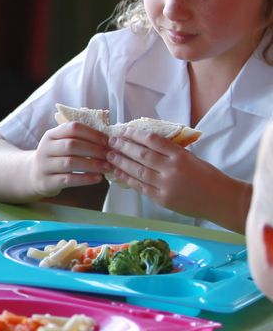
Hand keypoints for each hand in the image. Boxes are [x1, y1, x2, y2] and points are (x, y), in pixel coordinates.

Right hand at [28, 122, 110, 196]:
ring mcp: (44, 165)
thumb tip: (109, 139)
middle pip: (71, 145)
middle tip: (109, 155)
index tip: (107, 141)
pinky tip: (98, 178)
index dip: (92, 133)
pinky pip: (68, 180)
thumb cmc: (56, 157)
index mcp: (51, 135)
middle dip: (94, 149)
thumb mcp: (60, 143)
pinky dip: (85, 179)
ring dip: (92, 165)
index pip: (72, 128)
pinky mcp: (47, 182)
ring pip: (70, 163)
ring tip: (107, 167)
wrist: (34, 175)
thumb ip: (78, 139)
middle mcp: (45, 148)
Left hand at [107, 128, 231, 220]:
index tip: (125, 130)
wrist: (221, 200)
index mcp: (180, 155)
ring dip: (121, 162)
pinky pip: (140, 186)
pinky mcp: (162, 198)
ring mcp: (166, 185)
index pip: (153, 141)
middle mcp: (171, 169)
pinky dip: (127, 178)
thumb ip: (170, 152)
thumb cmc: (207, 176)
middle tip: (112, 141)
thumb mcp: (191, 157)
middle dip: (124, 146)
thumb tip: (145, 143)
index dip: (136, 135)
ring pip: (137, 170)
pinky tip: (117, 172)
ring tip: (110, 155)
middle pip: (142, 155)